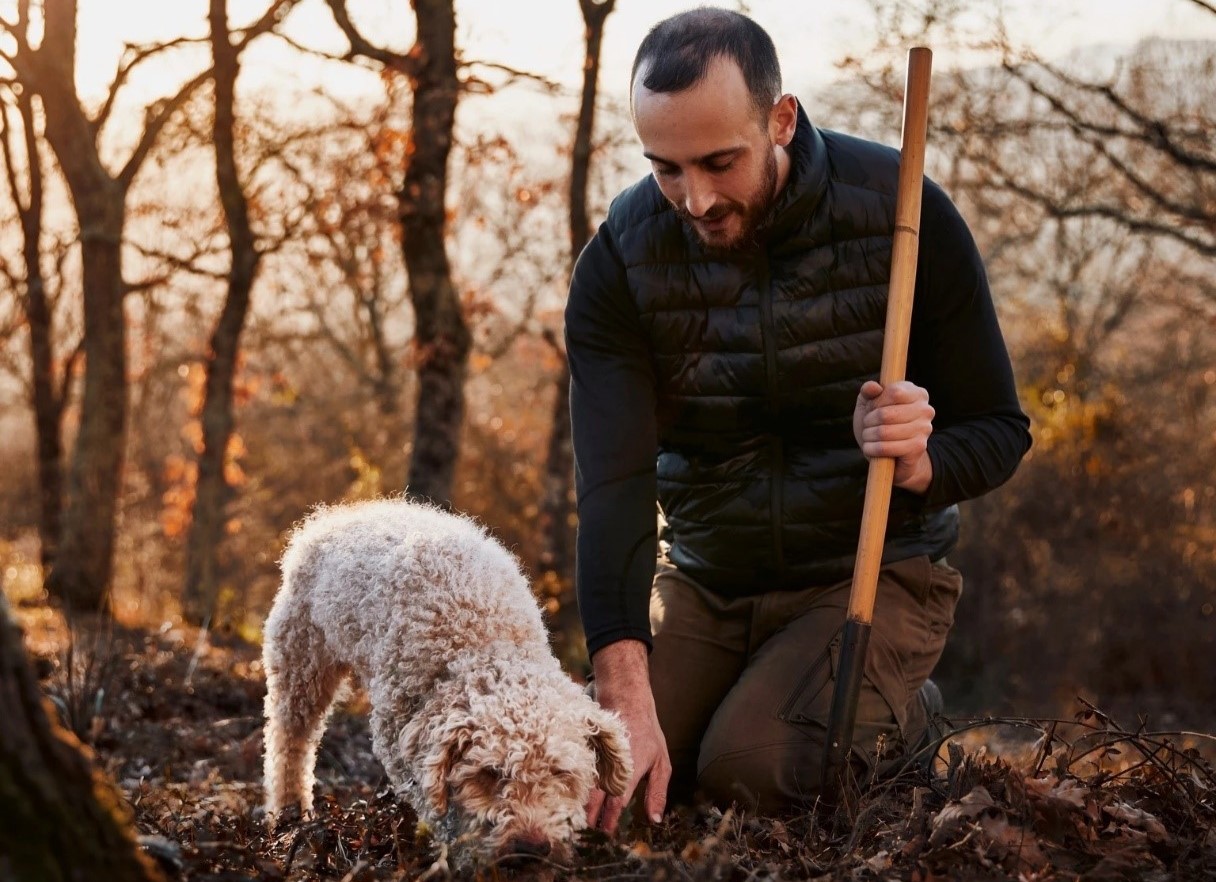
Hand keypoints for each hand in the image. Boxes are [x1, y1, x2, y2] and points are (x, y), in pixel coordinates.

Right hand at [584, 640, 670, 834]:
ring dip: (579, 805)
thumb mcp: (662, 762)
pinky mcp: (583, 749)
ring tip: (576, 822)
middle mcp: (608, 766)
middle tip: (587, 834)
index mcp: (628, 772)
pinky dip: (571, 786)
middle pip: (594, 800)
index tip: (606, 834)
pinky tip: (568, 798)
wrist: (625, 698)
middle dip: (589, 819)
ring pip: (581, 787)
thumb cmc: (646, 732)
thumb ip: (657, 793)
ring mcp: (594, 756)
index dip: (609, 821)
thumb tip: (655, 821)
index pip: (616, 804)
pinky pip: (574, 772)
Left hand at [853, 380, 934, 492]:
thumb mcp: (869, 403)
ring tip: (869, 437)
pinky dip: (872, 449)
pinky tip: (871, 449)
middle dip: (868, 422)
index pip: (893, 392)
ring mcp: (924, 429)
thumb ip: (868, 391)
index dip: (876, 402)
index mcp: (917, 393)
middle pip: (886, 414)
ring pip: (884, 432)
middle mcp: (926, 410)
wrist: (889, 454)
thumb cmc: (878, 424)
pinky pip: (886, 448)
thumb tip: (873, 386)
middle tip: (867, 426)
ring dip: (868, 436)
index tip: (873, 408)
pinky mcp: (918, 448)